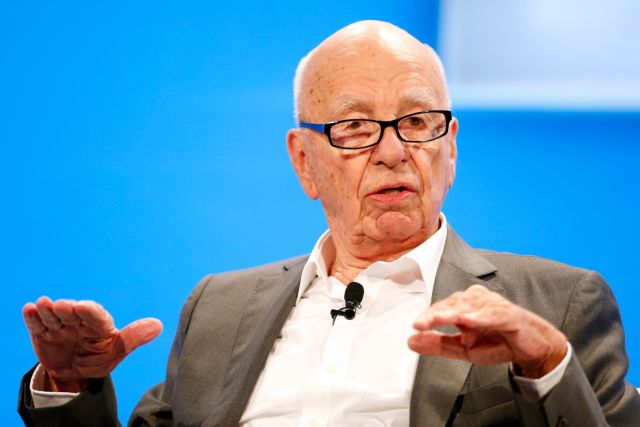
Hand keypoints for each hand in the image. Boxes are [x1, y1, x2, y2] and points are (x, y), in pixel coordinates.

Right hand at [23, 297, 162, 391]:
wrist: (76, 374)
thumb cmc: (99, 358)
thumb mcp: (117, 351)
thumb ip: (134, 338)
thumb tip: (159, 325)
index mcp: (99, 324)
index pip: (95, 316)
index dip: (89, 311)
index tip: (82, 307)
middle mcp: (78, 321)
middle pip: (72, 313)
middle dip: (67, 309)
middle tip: (61, 306)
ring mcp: (60, 327)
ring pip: (54, 317)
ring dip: (48, 311)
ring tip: (43, 305)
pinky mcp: (43, 333)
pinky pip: (37, 324)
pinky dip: (33, 317)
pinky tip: (29, 309)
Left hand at [408, 285, 566, 377]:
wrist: (531, 347)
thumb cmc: (497, 341)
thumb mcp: (463, 348)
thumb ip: (437, 344)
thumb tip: (411, 341)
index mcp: (463, 305)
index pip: (442, 309)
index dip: (429, 317)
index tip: (415, 326)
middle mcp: (476, 300)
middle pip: (453, 304)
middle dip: (437, 314)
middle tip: (422, 323)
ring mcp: (493, 305)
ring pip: (470, 307)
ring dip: (454, 313)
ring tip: (439, 319)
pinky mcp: (509, 314)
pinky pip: (494, 314)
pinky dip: (482, 316)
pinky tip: (470, 320)